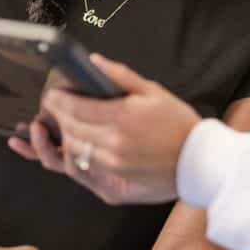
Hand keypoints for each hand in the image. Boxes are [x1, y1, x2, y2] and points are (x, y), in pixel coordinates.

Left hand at [8, 54, 200, 203]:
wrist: (202, 164)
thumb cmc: (179, 125)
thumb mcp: (152, 91)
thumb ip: (119, 75)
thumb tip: (94, 62)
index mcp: (121, 118)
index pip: (74, 108)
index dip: (56, 101)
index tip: (50, 95)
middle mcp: (113, 145)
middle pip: (69, 129)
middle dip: (54, 117)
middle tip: (49, 107)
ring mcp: (112, 169)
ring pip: (71, 152)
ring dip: (58, 139)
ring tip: (48, 128)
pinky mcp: (114, 187)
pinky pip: (82, 173)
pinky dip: (70, 160)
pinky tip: (64, 149)